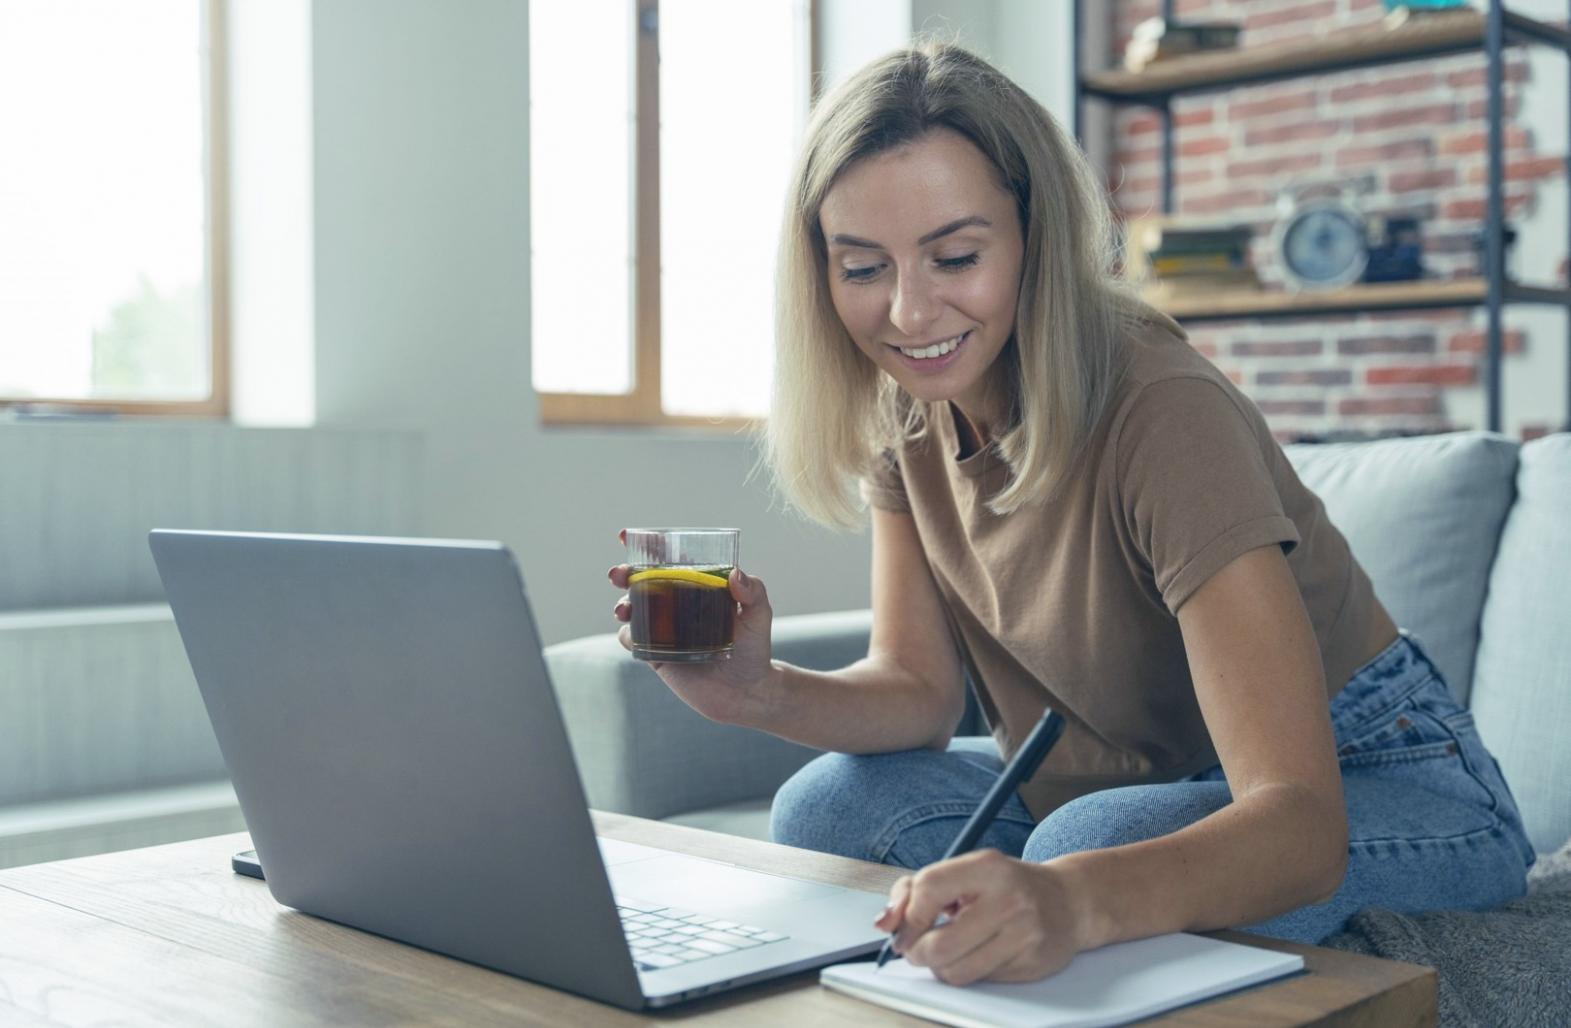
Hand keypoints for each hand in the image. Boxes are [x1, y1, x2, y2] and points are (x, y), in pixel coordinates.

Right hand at [608, 528, 776, 726]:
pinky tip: (633, 633)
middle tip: (619, 574)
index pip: (669, 561)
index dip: (647, 548)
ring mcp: (664, 630)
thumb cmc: (754, 649)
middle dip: (624, 574)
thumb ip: (753, 592)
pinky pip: (633, 641)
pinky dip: (628, 634)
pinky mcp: (657, 655)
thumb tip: (736, 574)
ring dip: (622, 604)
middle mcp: (676, 605)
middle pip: (641, 583)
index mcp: (696, 588)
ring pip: (632, 610)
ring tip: (624, 608)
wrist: (746, 692)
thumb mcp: (759, 615)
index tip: (627, 537)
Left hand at [875, 850, 1088, 984]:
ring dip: (941, 967)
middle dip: (918, 952)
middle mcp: (1009, 900)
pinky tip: (978, 953)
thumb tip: (885, 922)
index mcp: (987, 867)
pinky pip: (981, 981)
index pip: (929, 889)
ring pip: (956, 972)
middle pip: (939, 944)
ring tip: (948, 951)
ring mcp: (1024, 934)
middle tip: (918, 947)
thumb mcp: (964, 872)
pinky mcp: (1032, 963)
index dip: (907, 916)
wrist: (1068, 901)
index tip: (902, 928)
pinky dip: (969, 972)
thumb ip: (915, 889)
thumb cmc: (1006, 885)